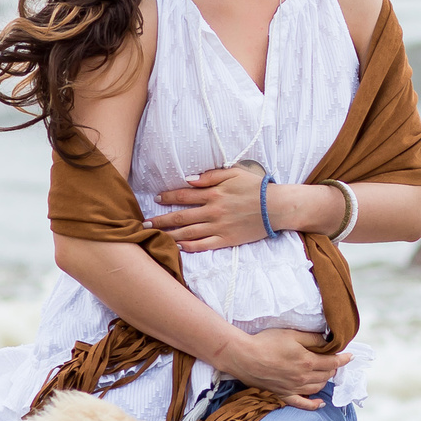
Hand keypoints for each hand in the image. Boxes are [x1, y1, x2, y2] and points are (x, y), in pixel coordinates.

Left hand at [149, 163, 264, 250]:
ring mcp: (219, 227)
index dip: (168, 197)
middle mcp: (213, 211)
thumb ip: (210, 176)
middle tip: (144, 224)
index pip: (184, 195)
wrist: (277, 207)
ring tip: (154, 236)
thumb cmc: (257, 188)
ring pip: (188, 233)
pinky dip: (189, 247)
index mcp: (214, 193)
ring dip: (169, 234)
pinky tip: (177, 247)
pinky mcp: (226, 240)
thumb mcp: (234, 173)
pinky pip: (203, 245)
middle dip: (160, 220)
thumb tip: (189, 179)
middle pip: (181, 217)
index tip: (157, 199)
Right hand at [221, 328, 348, 407]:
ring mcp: (293, 388)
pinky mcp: (282, 394)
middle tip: (335, 361)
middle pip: (326, 375)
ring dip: (325, 381)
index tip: (350, 356)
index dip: (343, 359)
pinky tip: (320, 403)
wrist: (243, 356)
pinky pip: (301, 404)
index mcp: (307, 362)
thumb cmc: (266, 342)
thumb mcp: (292, 334)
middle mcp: (303, 378)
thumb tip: (328, 340)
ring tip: (326, 374)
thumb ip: (312, 338)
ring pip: (317, 388)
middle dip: (334, 368)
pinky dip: (313, 405)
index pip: (332, 362)